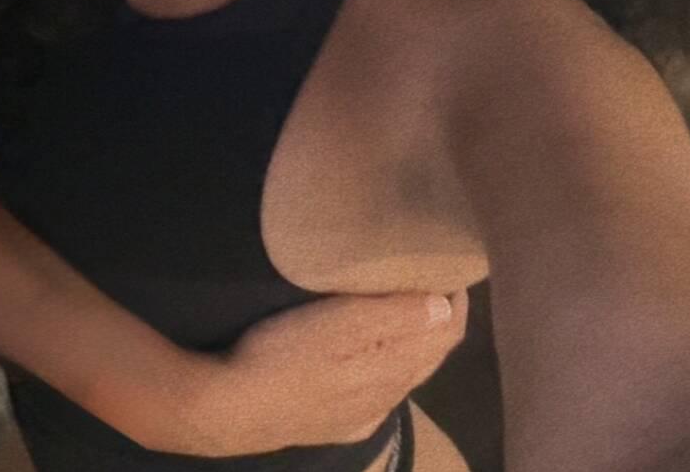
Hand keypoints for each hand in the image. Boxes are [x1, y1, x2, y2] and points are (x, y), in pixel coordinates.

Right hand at [181, 289, 468, 456]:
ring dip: (417, 342)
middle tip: (436, 278)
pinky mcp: (339, 423)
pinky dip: (392, 368)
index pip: (447, 334)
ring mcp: (364, 414)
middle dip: (441, 318)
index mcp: (393, 367)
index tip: (454, 266)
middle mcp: (387, 396)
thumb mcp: (339, 322)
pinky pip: (382, 394)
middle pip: (431, 355)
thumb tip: (446, 307)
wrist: (232, 409)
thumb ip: (395, 315)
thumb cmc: (285, 353)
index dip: (456, 300)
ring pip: (407, 375)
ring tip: (410, 306)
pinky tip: (378, 359)